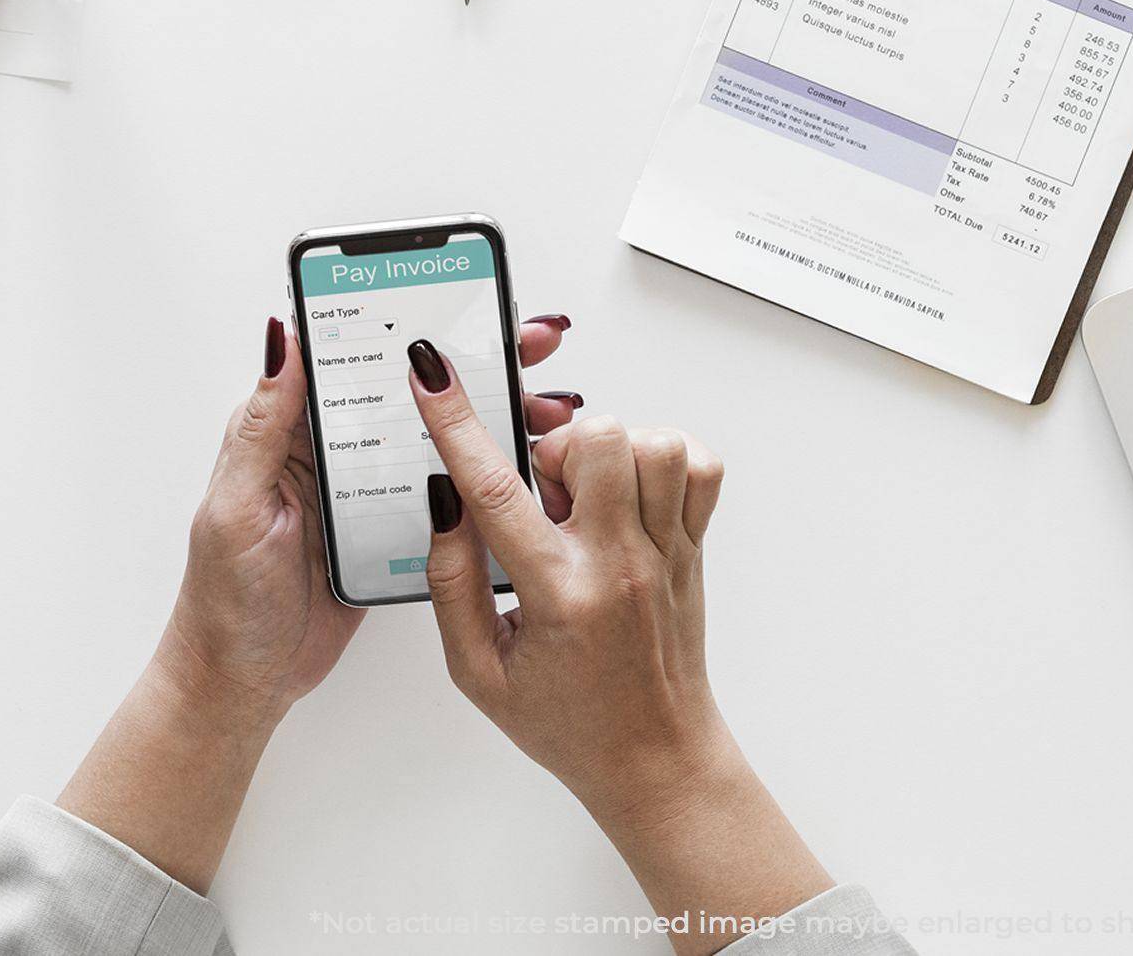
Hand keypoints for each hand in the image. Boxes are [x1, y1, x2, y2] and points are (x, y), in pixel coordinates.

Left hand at [58, 314, 578, 894]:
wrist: (244, 685)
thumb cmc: (226, 600)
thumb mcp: (239, 504)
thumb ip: (264, 424)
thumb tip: (280, 336)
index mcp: (295, 429)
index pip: (359, 356)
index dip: (411, 324)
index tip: (463, 303)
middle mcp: (338, 449)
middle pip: (415, 390)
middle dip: (478, 361)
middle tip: (532, 344)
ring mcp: (371, 489)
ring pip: (443, 436)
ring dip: (496, 415)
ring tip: (548, 405)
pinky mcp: (397, 530)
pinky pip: (449, 489)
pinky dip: (491, 473)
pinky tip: (529, 464)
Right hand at [408, 341, 831, 953]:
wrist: (655, 758)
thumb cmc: (566, 721)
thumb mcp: (478, 671)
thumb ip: (452, 582)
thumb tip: (444, 501)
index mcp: (559, 595)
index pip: (498, 492)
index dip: (456, 425)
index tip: (432, 374)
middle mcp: (621, 564)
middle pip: (597, 441)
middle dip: (555, 447)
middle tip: (545, 494)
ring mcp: (667, 551)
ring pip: (654, 442)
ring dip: (610, 450)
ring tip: (589, 496)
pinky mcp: (696, 545)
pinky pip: (701, 466)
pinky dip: (664, 458)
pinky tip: (632, 492)